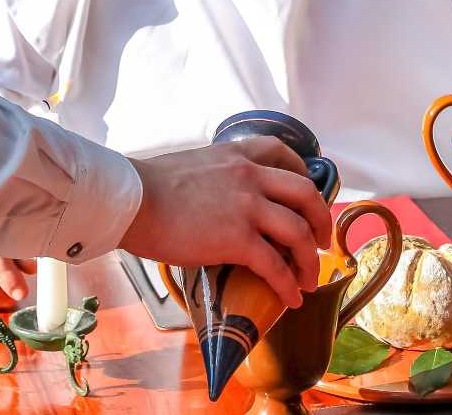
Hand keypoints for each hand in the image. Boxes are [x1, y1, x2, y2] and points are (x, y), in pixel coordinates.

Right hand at [119, 136, 331, 308]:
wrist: (129, 200)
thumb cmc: (147, 188)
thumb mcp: (192, 166)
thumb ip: (215, 176)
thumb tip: (216, 199)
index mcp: (236, 156)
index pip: (282, 152)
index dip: (304, 172)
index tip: (309, 191)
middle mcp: (250, 176)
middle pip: (305, 194)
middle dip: (321, 220)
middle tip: (322, 241)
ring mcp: (247, 207)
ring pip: (298, 232)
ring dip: (310, 260)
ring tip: (310, 279)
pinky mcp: (237, 239)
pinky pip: (275, 265)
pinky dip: (288, 284)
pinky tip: (291, 298)